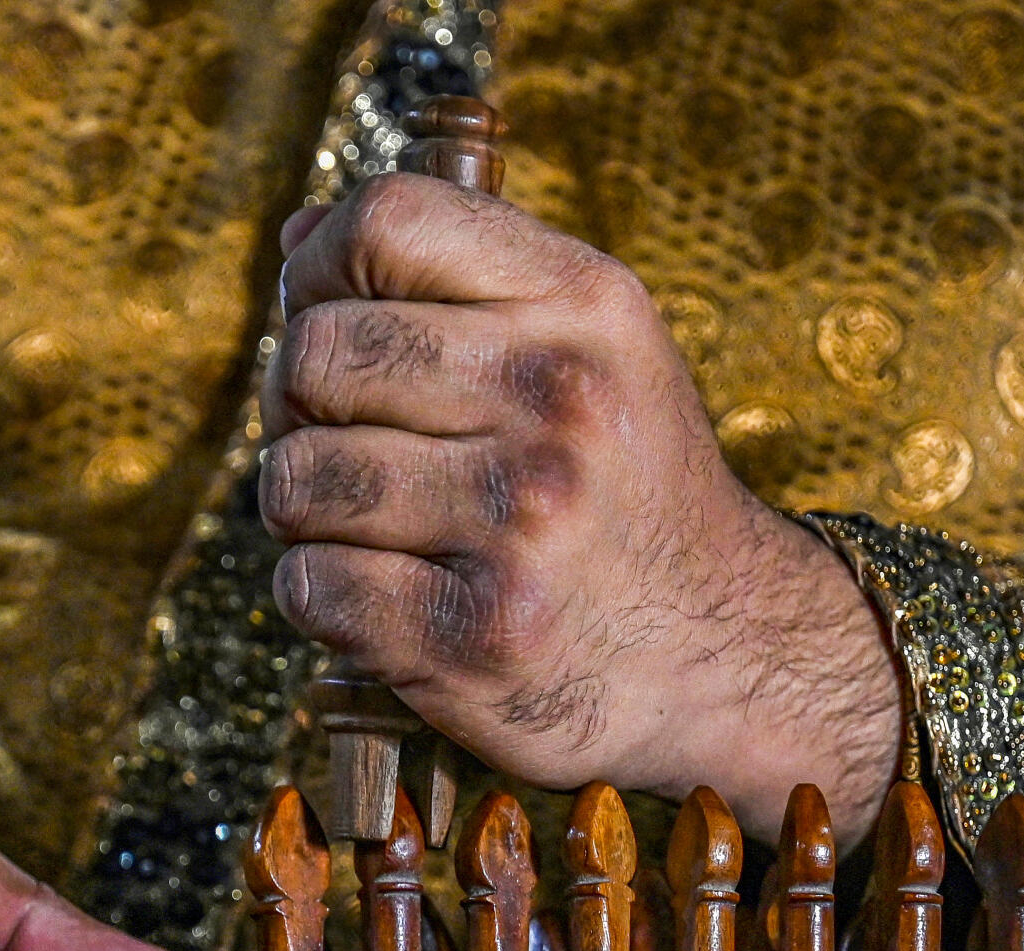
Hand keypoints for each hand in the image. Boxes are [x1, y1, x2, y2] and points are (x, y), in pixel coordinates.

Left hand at [261, 174, 901, 837]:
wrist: (726, 657)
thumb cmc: (629, 494)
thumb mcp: (594, 346)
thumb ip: (454, 275)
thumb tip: (301, 234)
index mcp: (586, 306)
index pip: (386, 220)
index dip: (318, 268)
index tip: (328, 315)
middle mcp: (558, 402)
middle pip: (315, 354)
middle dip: (299, 407)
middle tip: (350, 444)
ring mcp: (517, 524)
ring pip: (297, 477)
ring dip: (308, 513)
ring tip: (379, 528)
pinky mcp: (473, 634)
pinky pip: (309, 585)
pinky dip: (324, 599)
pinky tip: (388, 598)